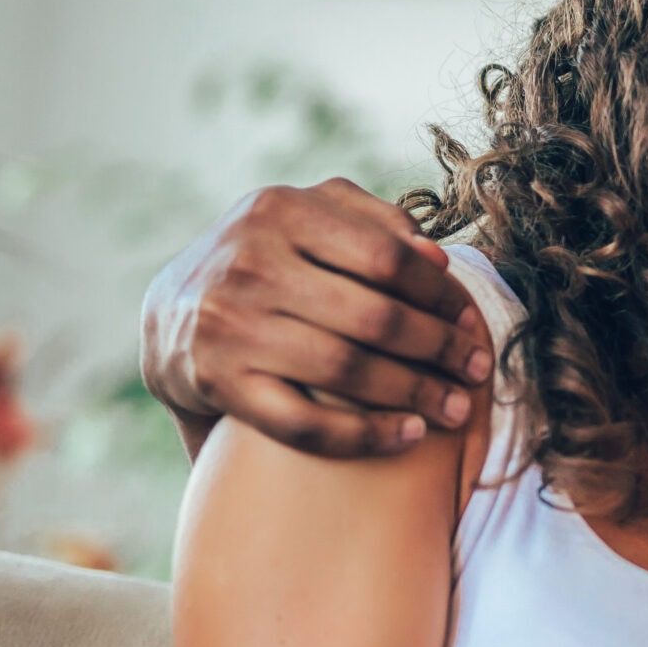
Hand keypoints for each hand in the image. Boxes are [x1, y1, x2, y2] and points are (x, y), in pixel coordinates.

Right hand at [140, 179, 491, 459]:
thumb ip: (372, 221)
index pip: (387, 258)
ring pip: (346, 370)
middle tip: (478, 371)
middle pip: (374, 317)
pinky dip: (363, 434)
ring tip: (454, 409)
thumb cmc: (267, 260)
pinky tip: (406, 436)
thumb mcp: (307, 217)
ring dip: (414, 394)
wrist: (169, 314)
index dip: (441, 295)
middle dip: (440, 350)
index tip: (472, 322)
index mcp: (277, 211)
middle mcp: (247, 265)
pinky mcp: (217, 383)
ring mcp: (228, 326)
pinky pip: (304, 423)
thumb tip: (437, 257)